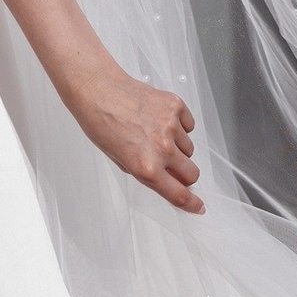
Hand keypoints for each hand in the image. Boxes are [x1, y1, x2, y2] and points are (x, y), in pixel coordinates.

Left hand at [70, 67, 202, 213]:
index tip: (198, 206)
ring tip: (155, 135)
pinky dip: (180, 126)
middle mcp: (161, 148)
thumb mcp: (121, 161)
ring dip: (178, 148)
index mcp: (146, 167)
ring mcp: (171, 125)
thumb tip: (168, 179)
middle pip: (192, 173)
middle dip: (184, 174)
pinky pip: (189, 125)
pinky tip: (160, 120)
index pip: (179, 194)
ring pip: (190, 149)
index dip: (191, 203)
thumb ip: (147, 173)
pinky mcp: (175, 106)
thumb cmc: (102, 124)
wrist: (98, 90)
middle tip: (171, 166)